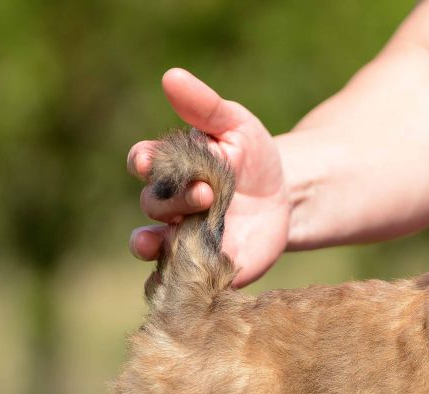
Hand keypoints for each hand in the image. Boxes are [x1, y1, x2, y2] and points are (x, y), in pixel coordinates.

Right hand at [127, 69, 288, 286]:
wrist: (285, 198)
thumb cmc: (254, 156)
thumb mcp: (236, 125)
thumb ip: (204, 106)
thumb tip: (171, 76)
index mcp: (170, 167)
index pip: (143, 162)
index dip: (142, 161)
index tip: (148, 160)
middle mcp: (168, 205)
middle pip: (153, 205)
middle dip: (174, 201)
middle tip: (207, 194)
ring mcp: (180, 238)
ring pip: (150, 245)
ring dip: (150, 245)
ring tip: (158, 244)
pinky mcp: (199, 266)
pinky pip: (172, 278)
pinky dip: (167, 280)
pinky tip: (176, 281)